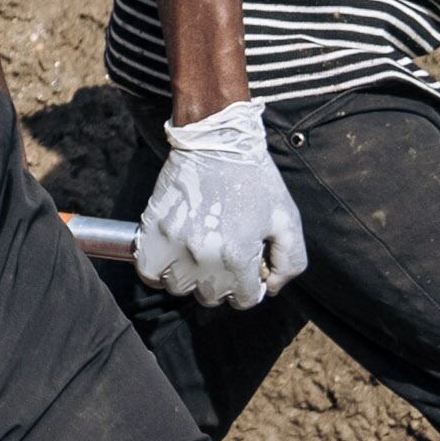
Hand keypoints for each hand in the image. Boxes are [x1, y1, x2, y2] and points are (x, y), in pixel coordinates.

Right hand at [137, 100, 306, 308]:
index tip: (248, 268)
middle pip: (210, 296)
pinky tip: (173, 257)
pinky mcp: (152, 231)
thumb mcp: (287, 219)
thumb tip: (270, 288)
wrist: (216, 141)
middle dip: (223, 282)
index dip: (250, 287)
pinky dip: (159, 271)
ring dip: (191, 277)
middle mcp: (203, 256)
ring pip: (179, 287)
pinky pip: (149, 272)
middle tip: (226, 256)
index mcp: (238, 255)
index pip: (243, 300)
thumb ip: (290, 263)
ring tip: (200, 255)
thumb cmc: (254, 179)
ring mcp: (173, 244)